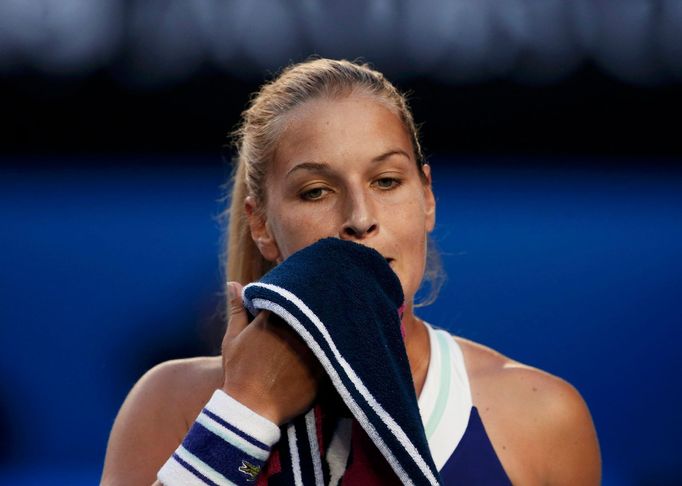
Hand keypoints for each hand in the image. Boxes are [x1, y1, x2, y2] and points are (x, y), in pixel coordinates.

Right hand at [221, 281, 322, 424]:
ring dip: (327, 323)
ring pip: (324, 328)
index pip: (290, 295)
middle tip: (320, 300)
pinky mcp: (320, 368)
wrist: (250, 410)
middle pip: (310, 309)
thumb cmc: (238, 374)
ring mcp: (308, 349)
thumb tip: (232, 283)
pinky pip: (333, 351)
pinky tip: (337, 343)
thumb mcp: (232, 339)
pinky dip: (334, 346)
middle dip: (314, 305)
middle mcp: (293, 330)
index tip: (300, 292)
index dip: (296, 293)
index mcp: (271, 319)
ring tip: (333, 318)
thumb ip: (237, 310)